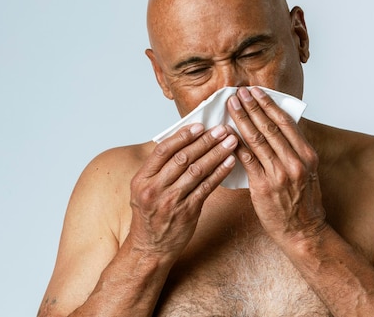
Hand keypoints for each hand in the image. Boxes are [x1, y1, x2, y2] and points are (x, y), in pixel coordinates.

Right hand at [128, 123, 237, 261]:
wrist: (150, 249)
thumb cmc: (150, 216)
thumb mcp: (144, 190)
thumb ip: (159, 170)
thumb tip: (182, 143)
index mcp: (142, 179)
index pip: (163, 150)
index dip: (182, 135)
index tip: (200, 125)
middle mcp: (155, 189)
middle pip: (182, 158)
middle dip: (205, 141)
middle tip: (222, 129)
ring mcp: (171, 201)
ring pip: (197, 171)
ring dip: (216, 154)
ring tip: (231, 142)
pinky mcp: (187, 213)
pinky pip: (206, 188)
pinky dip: (219, 173)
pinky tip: (230, 162)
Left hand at [228, 87, 325, 243]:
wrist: (303, 231)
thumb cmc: (302, 201)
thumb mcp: (306, 172)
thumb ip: (292, 151)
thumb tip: (273, 128)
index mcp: (307, 155)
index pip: (285, 122)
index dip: (268, 105)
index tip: (256, 92)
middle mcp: (295, 161)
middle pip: (270, 127)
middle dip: (253, 107)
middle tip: (239, 92)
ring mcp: (280, 174)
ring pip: (257, 140)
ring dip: (242, 120)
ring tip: (231, 106)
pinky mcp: (263, 187)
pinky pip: (247, 161)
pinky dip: (236, 145)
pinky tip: (226, 134)